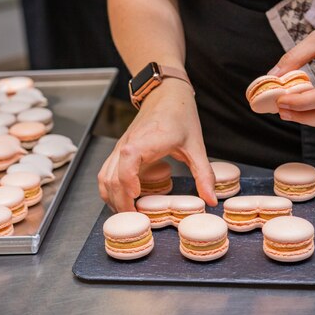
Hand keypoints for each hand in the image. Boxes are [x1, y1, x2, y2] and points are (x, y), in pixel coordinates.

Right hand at [98, 78, 216, 211]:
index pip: (125, 169)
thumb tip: (210, 199)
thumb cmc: (180, 115)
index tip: (137, 202)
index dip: (128, 188)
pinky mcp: (119, 150)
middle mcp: (126, 146)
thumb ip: (203, 174)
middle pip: (111, 179)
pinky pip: (106, 171)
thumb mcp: (196, 146)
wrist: (166, 94)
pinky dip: (109, 188)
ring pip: (104, 177)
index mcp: (143, 143)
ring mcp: (120, 148)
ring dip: (112, 197)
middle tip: (135, 220)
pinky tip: (122, 199)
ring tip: (127, 213)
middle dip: (120, 202)